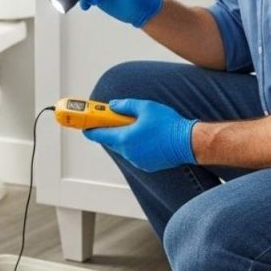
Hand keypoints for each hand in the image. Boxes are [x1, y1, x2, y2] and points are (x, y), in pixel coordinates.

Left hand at [83, 99, 198, 171]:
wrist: (187, 142)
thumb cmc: (168, 125)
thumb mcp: (145, 107)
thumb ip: (125, 105)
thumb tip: (113, 105)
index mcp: (125, 138)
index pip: (100, 135)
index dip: (90, 129)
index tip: (84, 125)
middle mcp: (128, 152)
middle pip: (112, 141)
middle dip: (110, 130)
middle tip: (112, 119)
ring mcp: (137, 160)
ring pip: (124, 147)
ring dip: (124, 138)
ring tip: (135, 126)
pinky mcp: (146, 165)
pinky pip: (134, 154)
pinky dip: (135, 145)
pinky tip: (145, 137)